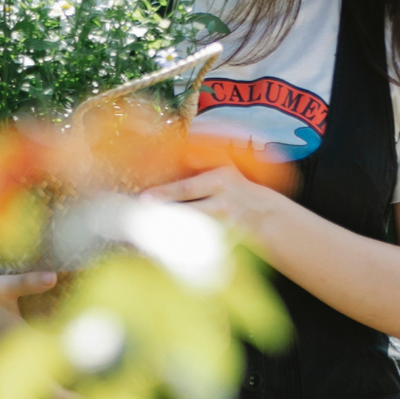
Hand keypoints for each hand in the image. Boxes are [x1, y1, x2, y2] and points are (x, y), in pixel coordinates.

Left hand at [142, 162, 290, 236]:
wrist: (261, 213)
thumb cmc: (233, 184)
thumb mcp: (223, 165)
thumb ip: (202, 157)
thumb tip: (179, 149)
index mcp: (219, 181)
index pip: (187, 189)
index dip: (164, 194)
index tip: (144, 198)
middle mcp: (222, 205)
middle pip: (186, 213)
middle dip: (162, 216)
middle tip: (138, 219)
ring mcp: (222, 226)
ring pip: (189, 232)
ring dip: (166, 234)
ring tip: (146, 233)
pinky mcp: (222, 243)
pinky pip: (195, 247)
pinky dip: (178, 248)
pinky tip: (163, 248)